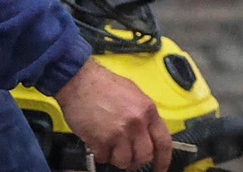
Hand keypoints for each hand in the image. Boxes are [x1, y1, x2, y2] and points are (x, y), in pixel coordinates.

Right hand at [55, 59, 172, 171]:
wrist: (78, 80)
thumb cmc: (103, 84)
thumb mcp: (133, 93)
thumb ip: (143, 114)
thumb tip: (147, 133)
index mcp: (147, 110)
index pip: (164, 142)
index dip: (164, 160)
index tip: (160, 169)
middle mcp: (136, 123)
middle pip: (144, 156)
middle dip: (136, 159)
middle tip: (127, 155)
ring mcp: (119, 133)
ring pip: (125, 161)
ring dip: (116, 157)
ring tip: (109, 145)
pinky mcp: (100, 140)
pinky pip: (104, 158)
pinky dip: (100, 154)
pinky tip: (97, 141)